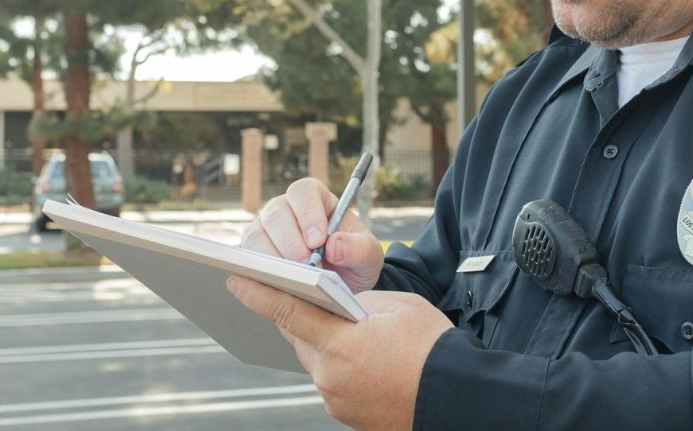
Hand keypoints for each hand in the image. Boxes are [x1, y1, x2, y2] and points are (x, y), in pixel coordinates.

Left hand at [228, 276, 452, 430]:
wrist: (456, 398)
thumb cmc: (433, 348)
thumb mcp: (398, 307)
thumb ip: (359, 302)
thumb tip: (342, 304)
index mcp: (340, 345)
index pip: (289, 313)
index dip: (259, 294)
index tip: (236, 279)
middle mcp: (329, 377)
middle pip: (300, 337)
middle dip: (302, 315)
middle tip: (306, 296)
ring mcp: (335, 399)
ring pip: (316, 359)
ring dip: (325, 341)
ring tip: (351, 329)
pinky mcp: (345, 414)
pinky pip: (332, 379)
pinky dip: (340, 364)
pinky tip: (364, 357)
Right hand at [240, 177, 384, 291]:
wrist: (342, 283)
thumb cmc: (353, 260)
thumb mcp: (369, 256)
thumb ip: (359, 248)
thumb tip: (334, 246)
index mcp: (316, 199)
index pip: (304, 192)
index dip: (308, 213)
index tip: (318, 239)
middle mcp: (287, 209)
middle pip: (276, 212)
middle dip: (289, 240)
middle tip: (305, 264)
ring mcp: (266, 230)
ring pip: (256, 234)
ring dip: (272, 257)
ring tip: (292, 277)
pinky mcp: (254, 253)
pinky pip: (247, 258)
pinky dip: (258, 271)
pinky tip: (275, 285)